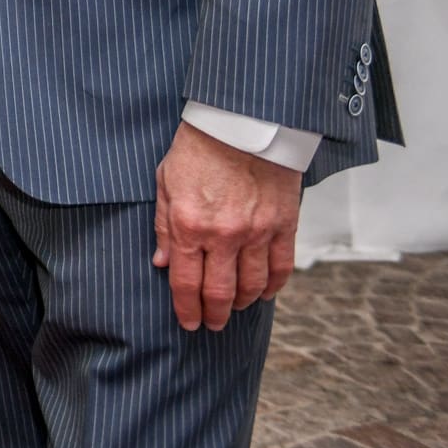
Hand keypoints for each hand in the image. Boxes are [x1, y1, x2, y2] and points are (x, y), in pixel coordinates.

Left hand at [152, 121, 302, 331]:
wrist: (242, 123)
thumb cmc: (198, 148)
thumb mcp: (166, 183)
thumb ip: (165, 226)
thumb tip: (163, 262)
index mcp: (190, 225)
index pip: (186, 283)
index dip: (186, 309)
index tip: (188, 322)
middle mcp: (224, 235)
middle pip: (220, 293)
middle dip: (214, 315)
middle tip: (212, 324)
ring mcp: (257, 233)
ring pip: (253, 286)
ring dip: (243, 304)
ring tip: (236, 308)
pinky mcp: (284, 225)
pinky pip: (281, 268)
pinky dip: (273, 286)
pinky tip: (265, 293)